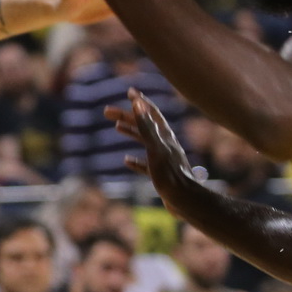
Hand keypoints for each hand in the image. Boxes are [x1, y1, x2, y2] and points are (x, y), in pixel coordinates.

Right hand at [104, 89, 199, 212]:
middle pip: (144, 125)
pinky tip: (126, 161)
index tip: (129, 92)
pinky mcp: (160, 173)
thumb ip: (146, 126)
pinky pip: (145, 163)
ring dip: (131, 132)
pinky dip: (135, 159)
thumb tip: (138, 104)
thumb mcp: (155, 148)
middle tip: (107, 112)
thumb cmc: (170, 175)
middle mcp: (165, 144)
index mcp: (164, 136)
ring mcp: (163, 158)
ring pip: (144, 141)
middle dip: (127, 116)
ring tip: (116, 128)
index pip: (151, 113)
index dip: (140, 102)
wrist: (185, 199)